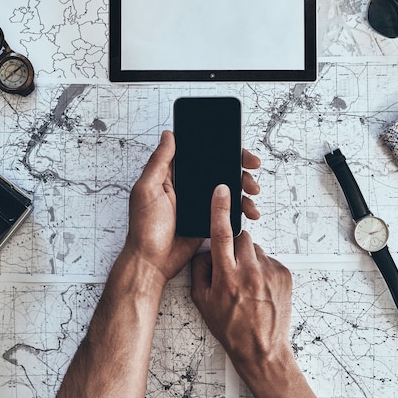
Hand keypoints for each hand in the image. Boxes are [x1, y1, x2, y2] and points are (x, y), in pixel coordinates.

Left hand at [124, 130, 260, 284]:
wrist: (153, 261)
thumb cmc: (144, 227)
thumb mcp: (147, 189)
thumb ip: (159, 162)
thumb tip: (168, 135)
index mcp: (175, 175)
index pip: (202, 156)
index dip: (222, 150)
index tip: (238, 151)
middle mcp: (189, 186)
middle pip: (220, 170)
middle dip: (240, 168)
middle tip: (252, 171)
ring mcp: (201, 203)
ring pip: (228, 189)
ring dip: (244, 188)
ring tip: (252, 194)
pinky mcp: (209, 219)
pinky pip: (229, 209)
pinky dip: (241, 209)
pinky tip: (249, 211)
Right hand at [190, 184, 292, 365]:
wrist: (262, 349)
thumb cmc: (231, 328)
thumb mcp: (202, 301)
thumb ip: (200, 270)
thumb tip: (205, 251)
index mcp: (226, 275)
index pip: (220, 233)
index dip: (219, 208)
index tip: (222, 190)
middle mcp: (249, 271)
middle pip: (240, 237)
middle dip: (233, 245)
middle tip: (231, 266)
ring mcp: (269, 272)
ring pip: (255, 248)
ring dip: (248, 258)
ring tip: (247, 282)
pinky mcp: (284, 274)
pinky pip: (269, 259)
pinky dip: (262, 268)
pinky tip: (259, 288)